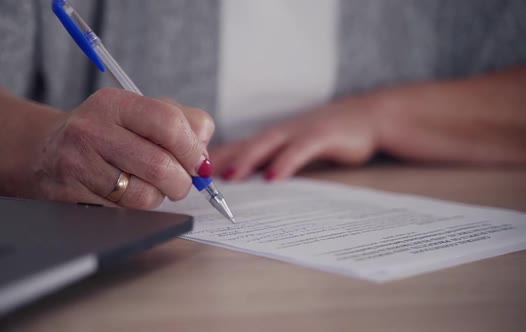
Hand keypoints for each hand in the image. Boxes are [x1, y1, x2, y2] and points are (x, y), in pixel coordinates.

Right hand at [22, 88, 214, 207]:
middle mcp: (91, 130)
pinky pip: (122, 213)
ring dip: (158, 198)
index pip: (169, 124)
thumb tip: (205, 156)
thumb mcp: (140, 113)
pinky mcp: (69, 195)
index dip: (193, 150)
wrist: (45, 150)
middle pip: (160, 166)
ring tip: (149, 186)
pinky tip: (126, 194)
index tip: (200, 164)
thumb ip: (183, 122)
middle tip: (179, 182)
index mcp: (115, 103)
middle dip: (181, 182)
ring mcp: (77, 164)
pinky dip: (135, 210)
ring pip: (144, 196)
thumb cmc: (107, 132)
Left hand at [210, 96, 379, 180]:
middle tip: (196, 176)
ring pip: (266, 145)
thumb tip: (241, 182)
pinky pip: (299, 150)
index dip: (211, 161)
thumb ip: (269, 162)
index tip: (188, 175)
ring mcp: (299, 132)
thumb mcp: (293, 149)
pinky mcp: (321, 136)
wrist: (366, 117)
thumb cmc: (324, 136)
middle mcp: (279, 133)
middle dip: (219, 160)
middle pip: (243, 145)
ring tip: (228, 178)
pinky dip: (285, 163)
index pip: (235, 148)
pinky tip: (273, 178)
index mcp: (270, 138)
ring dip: (246, 160)